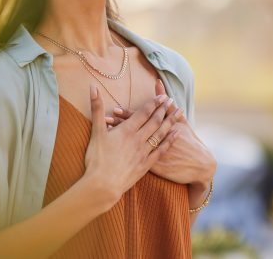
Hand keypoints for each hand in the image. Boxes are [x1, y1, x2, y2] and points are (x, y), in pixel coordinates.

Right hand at [84, 84, 179, 210]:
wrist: (103, 186)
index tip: (162, 96)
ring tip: (179, 112)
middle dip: (164, 109)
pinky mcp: (146, 165)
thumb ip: (96, 108)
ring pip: (161, 133)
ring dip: (171, 121)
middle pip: (155, 121)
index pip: (143, 113)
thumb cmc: (97, 159)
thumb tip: (93, 86)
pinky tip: (177, 134)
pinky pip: (162, 150)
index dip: (153, 103)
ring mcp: (144, 152)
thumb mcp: (96, 131)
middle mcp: (138, 139)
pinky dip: (170, 140)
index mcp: (127, 130)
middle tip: (172, 100)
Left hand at [106, 79, 216, 187]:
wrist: (199, 165)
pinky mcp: (153, 167)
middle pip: (134, 131)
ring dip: (119, 139)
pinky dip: (124, 155)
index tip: (115, 108)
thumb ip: (166, 103)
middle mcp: (155, 140)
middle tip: (105, 119)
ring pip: (132, 145)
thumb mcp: (180, 121)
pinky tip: (113, 152)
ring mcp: (153, 154)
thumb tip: (158, 83)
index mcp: (161, 128)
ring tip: (106, 133)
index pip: (141, 119)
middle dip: (119, 125)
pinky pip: (135, 160)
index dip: (128, 114)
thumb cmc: (189, 140)